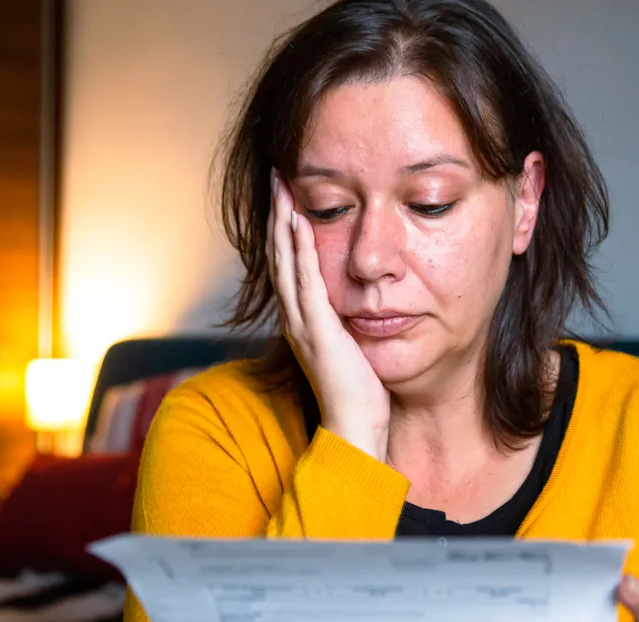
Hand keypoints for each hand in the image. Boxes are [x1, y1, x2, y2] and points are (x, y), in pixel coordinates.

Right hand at [266, 169, 390, 460]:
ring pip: (286, 262)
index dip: (284, 228)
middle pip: (279, 255)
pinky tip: (301, 224)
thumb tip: (361, 295)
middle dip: (277, 214)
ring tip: (282, 188)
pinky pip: (307, 282)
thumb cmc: (359, 390)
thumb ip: (347, 318)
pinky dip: (302, 251)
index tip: (286, 195)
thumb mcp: (351, 343)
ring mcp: (303, 323)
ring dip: (283, 223)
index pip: (289, 263)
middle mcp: (295, 316)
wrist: (355, 427)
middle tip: (276, 176)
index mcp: (303, 318)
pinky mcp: (318, 330)